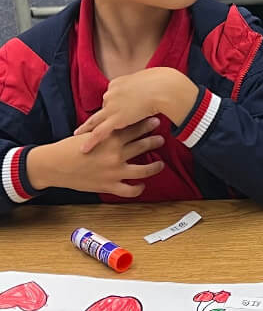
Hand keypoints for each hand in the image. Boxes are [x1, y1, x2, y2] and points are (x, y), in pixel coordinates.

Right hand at [27, 119, 166, 197]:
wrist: (53, 165)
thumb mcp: (90, 133)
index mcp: (110, 139)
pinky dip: (138, 189)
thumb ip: (106, 129)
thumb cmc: (69, 148)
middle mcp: (115, 154)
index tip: (156, 121)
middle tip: (161, 138)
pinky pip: (129, 190)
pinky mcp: (108, 186)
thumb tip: (119, 120)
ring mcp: (114, 171)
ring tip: (161, 163)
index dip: (147, 124)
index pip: (135, 129)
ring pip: (143, 170)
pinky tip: (142, 185)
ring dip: (155, 166)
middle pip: (143, 145)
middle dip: (155, 141)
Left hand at [74, 68, 197, 152]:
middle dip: (102, 116)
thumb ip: (145, 84)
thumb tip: (151, 85)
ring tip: (78, 135)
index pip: (111, 96)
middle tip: (90, 126)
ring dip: (87, 129)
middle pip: (103, 108)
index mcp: (117, 83)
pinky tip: (84, 150)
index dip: (113, 104)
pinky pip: (99, 133)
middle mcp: (111, 94)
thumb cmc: (163, 82)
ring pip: (96, 120)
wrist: (165, 88)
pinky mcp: (115, 119)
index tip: (114, 109)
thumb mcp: (149, 78)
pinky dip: (91, 142)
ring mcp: (111, 107)